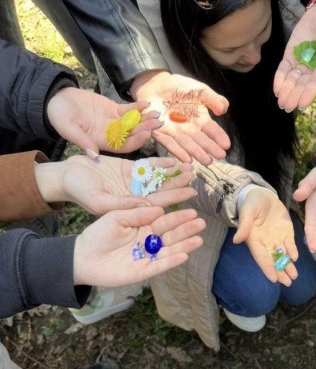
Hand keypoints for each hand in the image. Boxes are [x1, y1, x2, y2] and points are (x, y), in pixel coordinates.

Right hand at [35, 155, 196, 214]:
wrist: (66, 175)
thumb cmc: (79, 191)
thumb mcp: (100, 201)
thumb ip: (124, 205)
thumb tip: (150, 207)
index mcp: (130, 207)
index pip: (157, 204)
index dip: (174, 198)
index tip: (191, 194)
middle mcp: (135, 196)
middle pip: (161, 191)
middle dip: (178, 185)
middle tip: (195, 179)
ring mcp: (132, 182)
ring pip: (157, 178)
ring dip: (173, 174)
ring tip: (190, 167)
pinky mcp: (128, 168)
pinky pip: (147, 166)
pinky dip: (160, 163)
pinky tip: (174, 160)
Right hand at [46, 88, 161, 155]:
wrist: (57, 101)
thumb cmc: (59, 117)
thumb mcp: (68, 129)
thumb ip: (82, 141)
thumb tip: (94, 155)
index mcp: (102, 142)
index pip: (124, 146)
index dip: (136, 141)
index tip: (146, 134)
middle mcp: (111, 135)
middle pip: (132, 134)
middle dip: (146, 129)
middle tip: (158, 122)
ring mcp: (113, 123)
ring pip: (133, 122)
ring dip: (145, 118)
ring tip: (156, 113)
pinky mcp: (113, 111)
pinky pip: (128, 110)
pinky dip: (137, 107)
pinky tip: (146, 104)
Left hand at [72, 207, 204, 286]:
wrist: (83, 257)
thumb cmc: (98, 235)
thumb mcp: (116, 218)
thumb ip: (137, 214)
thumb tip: (159, 209)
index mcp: (143, 226)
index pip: (164, 221)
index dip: (178, 217)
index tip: (192, 211)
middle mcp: (149, 242)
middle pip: (171, 235)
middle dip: (186, 230)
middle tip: (201, 224)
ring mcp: (148, 257)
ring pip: (169, 251)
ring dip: (184, 246)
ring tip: (199, 240)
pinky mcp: (143, 271)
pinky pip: (160, 266)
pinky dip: (171, 262)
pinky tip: (183, 256)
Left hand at [130, 70, 230, 164]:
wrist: (155, 85)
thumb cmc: (179, 88)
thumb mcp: (199, 90)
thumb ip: (212, 98)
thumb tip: (223, 110)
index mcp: (201, 120)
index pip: (212, 130)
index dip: (219, 137)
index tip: (226, 145)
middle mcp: (190, 130)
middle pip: (202, 141)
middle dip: (211, 149)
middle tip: (220, 157)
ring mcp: (176, 133)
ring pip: (188, 145)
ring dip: (197, 153)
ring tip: (206, 161)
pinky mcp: (161, 134)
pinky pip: (170, 143)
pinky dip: (177, 151)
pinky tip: (186, 159)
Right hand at [235, 189, 298, 284]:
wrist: (262, 195)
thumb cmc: (252, 203)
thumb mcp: (247, 212)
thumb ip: (244, 226)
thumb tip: (237, 240)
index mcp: (255, 240)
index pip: (261, 258)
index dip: (267, 268)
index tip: (273, 279)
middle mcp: (266, 243)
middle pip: (273, 260)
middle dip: (280, 272)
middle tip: (288, 282)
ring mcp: (277, 239)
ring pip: (283, 255)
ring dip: (288, 266)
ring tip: (294, 276)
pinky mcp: (287, 233)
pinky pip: (290, 245)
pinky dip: (293, 251)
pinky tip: (295, 258)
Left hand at [274, 4, 315, 111]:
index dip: (309, 94)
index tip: (301, 104)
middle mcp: (314, 71)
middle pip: (303, 85)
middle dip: (295, 96)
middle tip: (287, 106)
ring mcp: (302, 64)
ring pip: (292, 80)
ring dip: (286, 91)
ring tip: (281, 101)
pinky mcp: (291, 56)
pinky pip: (284, 70)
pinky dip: (279, 79)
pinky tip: (277, 89)